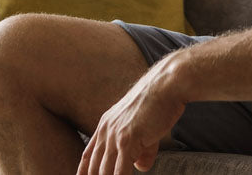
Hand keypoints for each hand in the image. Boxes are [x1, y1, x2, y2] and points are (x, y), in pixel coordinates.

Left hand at [77, 56, 186, 174]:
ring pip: (105, 172)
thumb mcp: (145, 130)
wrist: (167, 86)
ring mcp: (114, 135)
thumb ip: (141, 150)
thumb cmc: (159, 104)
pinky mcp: (127, 139)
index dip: (85, 174)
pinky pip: (120, 170)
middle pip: (94, 168)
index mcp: (105, 125)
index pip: (88, 156)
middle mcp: (105, 130)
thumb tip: (140, 167)